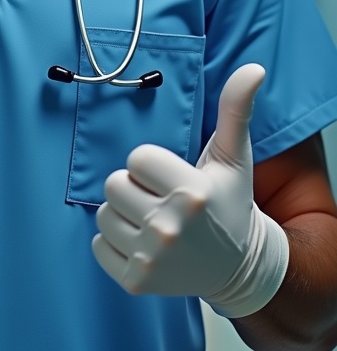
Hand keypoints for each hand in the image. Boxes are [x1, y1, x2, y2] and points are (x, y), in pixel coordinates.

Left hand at [92, 63, 288, 316]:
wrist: (237, 267)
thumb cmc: (229, 203)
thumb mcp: (233, 157)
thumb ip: (236, 109)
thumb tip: (253, 68)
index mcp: (191, 193)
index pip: (135, 158)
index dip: (151, 166)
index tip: (172, 179)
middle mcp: (169, 228)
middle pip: (113, 185)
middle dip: (134, 189)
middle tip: (160, 201)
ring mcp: (151, 258)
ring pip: (102, 214)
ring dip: (122, 215)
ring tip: (152, 222)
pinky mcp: (136, 282)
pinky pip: (98, 246)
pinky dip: (115, 245)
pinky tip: (143, 246)